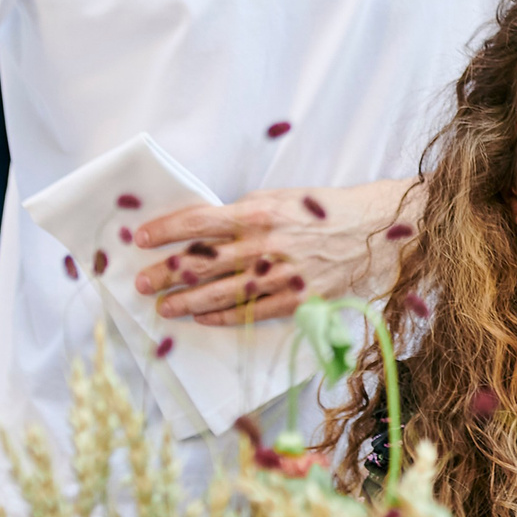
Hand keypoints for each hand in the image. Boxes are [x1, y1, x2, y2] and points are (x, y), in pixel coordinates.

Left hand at [134, 179, 409, 324]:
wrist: (375, 231)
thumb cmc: (323, 210)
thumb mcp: (279, 198)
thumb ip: (242, 213)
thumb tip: (201, 230)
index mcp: (258, 212)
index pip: (199, 222)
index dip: (165, 230)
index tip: (140, 237)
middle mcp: (266, 244)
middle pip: (203, 263)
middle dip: (166, 274)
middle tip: (140, 283)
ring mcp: (283, 274)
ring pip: (222, 293)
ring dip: (188, 302)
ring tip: (164, 308)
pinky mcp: (300, 297)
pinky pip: (254, 311)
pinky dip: (225, 316)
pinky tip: (203, 318)